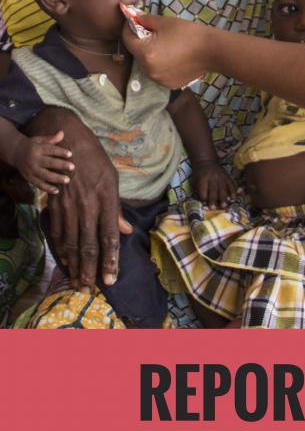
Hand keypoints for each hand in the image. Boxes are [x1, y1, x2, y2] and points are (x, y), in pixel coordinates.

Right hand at [11, 130, 73, 193]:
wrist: (15, 153)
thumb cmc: (32, 145)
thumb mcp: (39, 140)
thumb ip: (51, 138)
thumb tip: (62, 133)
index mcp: (37, 149)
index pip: (50, 150)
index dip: (60, 152)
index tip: (70, 154)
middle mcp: (33, 160)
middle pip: (49, 163)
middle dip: (61, 165)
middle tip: (72, 167)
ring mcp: (31, 170)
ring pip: (44, 175)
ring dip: (56, 178)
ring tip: (67, 180)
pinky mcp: (29, 178)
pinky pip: (38, 184)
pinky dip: (47, 188)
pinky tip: (57, 190)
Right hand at [26, 108, 131, 289]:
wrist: (68, 141)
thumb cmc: (95, 159)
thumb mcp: (112, 179)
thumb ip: (116, 209)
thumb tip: (124, 232)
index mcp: (106, 198)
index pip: (109, 236)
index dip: (110, 260)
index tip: (111, 279)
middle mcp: (87, 205)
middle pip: (88, 244)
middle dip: (90, 270)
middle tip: (91, 290)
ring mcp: (68, 205)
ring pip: (70, 242)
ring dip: (74, 265)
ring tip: (78, 281)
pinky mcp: (55, 204)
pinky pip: (57, 232)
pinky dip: (61, 250)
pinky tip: (65, 261)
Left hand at [123, 13, 209, 88]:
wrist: (212, 51)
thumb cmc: (188, 34)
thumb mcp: (165, 22)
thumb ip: (146, 20)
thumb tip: (136, 18)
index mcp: (145, 53)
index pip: (127, 40)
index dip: (128, 29)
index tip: (133, 22)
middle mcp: (148, 70)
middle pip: (136, 54)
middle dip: (140, 42)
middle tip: (150, 33)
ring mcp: (158, 79)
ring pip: (146, 65)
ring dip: (149, 55)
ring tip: (162, 46)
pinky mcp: (169, 84)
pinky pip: (157, 73)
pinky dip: (160, 65)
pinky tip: (171, 57)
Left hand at [192, 161, 235, 207]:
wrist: (206, 161)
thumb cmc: (198, 174)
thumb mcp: (194, 180)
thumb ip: (198, 190)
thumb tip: (203, 202)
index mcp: (202, 178)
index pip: (203, 190)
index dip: (203, 197)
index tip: (204, 203)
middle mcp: (212, 177)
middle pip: (213, 190)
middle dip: (213, 199)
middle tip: (213, 208)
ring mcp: (221, 176)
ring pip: (223, 188)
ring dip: (223, 198)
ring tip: (224, 206)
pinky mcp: (227, 176)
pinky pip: (231, 184)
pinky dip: (232, 192)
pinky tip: (233, 198)